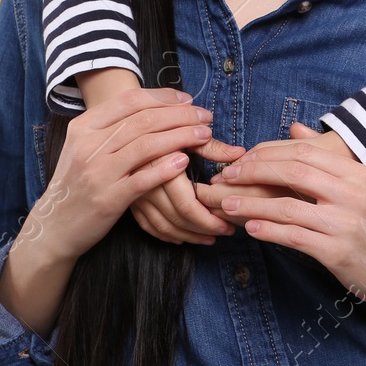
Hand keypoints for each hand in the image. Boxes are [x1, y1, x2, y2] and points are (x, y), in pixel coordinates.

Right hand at [22, 87, 216, 264]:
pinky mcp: (108, 199)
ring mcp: (97, 172)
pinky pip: (142, 179)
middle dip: (180, 115)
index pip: (130, 100)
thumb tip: (153, 107)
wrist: (54, 226)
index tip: (188, 99)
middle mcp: (89, 145)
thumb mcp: (84, 148)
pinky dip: (165, 168)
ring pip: (146, 145)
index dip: (163, 97)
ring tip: (204, 135)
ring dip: (181, 137)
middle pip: (143, 120)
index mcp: (84, 127)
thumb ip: (111, 127)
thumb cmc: (77, 184)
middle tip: (205, 116)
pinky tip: (184, 162)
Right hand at [129, 133, 248, 243]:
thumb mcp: (187, 133)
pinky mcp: (129, 200)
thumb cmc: (162, 127)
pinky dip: (166, 234)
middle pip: (177, 218)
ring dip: (188, 235)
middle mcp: (146, 183)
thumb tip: (239, 154)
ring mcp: (135, 194)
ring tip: (210, 238)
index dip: (210, 219)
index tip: (229, 223)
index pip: (189, 205)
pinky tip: (182, 237)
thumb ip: (213, 147)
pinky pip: (148, 225)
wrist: (127, 127)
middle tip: (225, 231)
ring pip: (163, 226)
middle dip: (204, 229)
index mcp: (162, 167)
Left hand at [191, 123, 357, 229]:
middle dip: (254, 172)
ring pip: (288, 207)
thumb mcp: (355, 185)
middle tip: (228, 177)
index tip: (242, 160)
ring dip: (252, 204)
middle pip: (294, 173)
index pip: (304, 153)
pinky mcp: (337, 252)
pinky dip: (268, 231)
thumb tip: (294, 127)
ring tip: (228, 204)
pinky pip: (294, 237)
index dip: (268, 154)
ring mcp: (345, 223)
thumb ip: (324, 155)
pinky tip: (251, 227)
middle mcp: (352, 194)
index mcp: (355, 172)